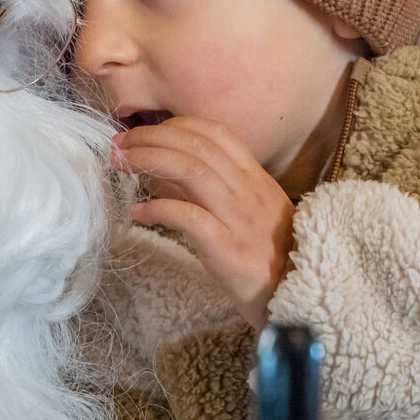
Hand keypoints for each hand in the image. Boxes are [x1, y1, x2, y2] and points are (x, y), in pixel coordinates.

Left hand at [111, 117, 295, 328]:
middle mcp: (248, 189)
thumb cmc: (269, 255)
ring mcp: (239, 217)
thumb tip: (164, 172)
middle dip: (153, 138)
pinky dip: (159, 209)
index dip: (175, 126)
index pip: (215, 133)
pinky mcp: (227, 247)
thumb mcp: (247, 212)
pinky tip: (138, 213)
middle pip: (197, 146)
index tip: (145, 131)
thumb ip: (212, 189)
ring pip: (192, 171)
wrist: (298, 294)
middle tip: (121, 143)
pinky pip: (189, 217)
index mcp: (255, 177)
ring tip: (121, 164)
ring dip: (150, 161)